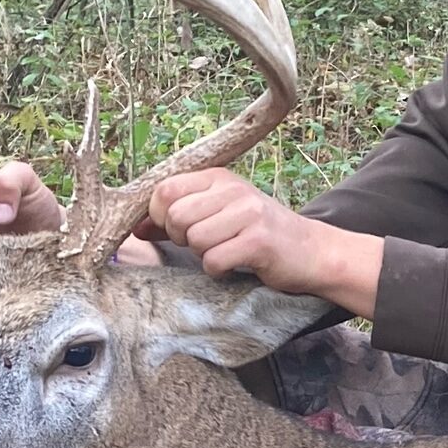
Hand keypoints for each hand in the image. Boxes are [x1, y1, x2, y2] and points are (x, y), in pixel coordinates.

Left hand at [144, 167, 381, 315]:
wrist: (312, 252)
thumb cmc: (258, 235)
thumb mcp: (220, 214)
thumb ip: (179, 216)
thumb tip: (135, 227)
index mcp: (219, 177)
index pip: (164, 190)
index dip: (160, 218)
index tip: (178, 231)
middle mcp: (233, 189)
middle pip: (175, 217)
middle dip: (183, 239)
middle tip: (209, 244)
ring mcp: (248, 213)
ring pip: (194, 240)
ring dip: (205, 255)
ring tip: (227, 252)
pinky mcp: (259, 241)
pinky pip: (214, 260)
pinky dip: (219, 270)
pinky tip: (237, 264)